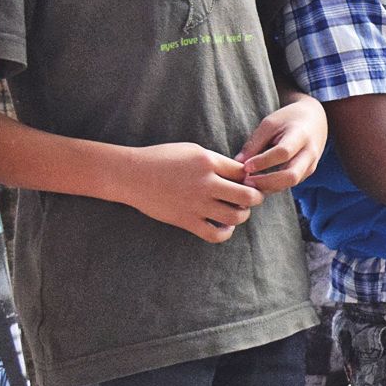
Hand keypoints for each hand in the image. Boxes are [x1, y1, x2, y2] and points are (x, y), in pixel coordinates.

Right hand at [119, 143, 264, 242]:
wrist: (130, 175)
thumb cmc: (162, 159)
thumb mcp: (192, 151)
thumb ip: (217, 162)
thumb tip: (242, 175)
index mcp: (208, 162)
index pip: (244, 173)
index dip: (250, 178)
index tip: (247, 181)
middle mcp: (205, 183)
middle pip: (248, 196)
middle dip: (255, 198)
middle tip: (251, 198)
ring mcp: (195, 204)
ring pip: (236, 217)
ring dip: (242, 215)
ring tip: (237, 211)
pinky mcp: (185, 220)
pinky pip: (215, 235)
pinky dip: (226, 233)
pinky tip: (225, 227)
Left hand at [237, 96, 326, 193]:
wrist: (315, 120)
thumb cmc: (289, 119)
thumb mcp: (270, 124)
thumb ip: (255, 143)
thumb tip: (238, 162)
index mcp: (301, 135)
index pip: (283, 153)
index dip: (263, 161)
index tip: (245, 166)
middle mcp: (310, 153)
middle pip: (291, 175)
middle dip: (267, 182)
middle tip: (246, 182)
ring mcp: (311, 165)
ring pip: (291, 184)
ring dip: (269, 187)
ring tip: (248, 185)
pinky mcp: (307, 173)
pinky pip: (290, 184)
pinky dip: (274, 186)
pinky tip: (258, 185)